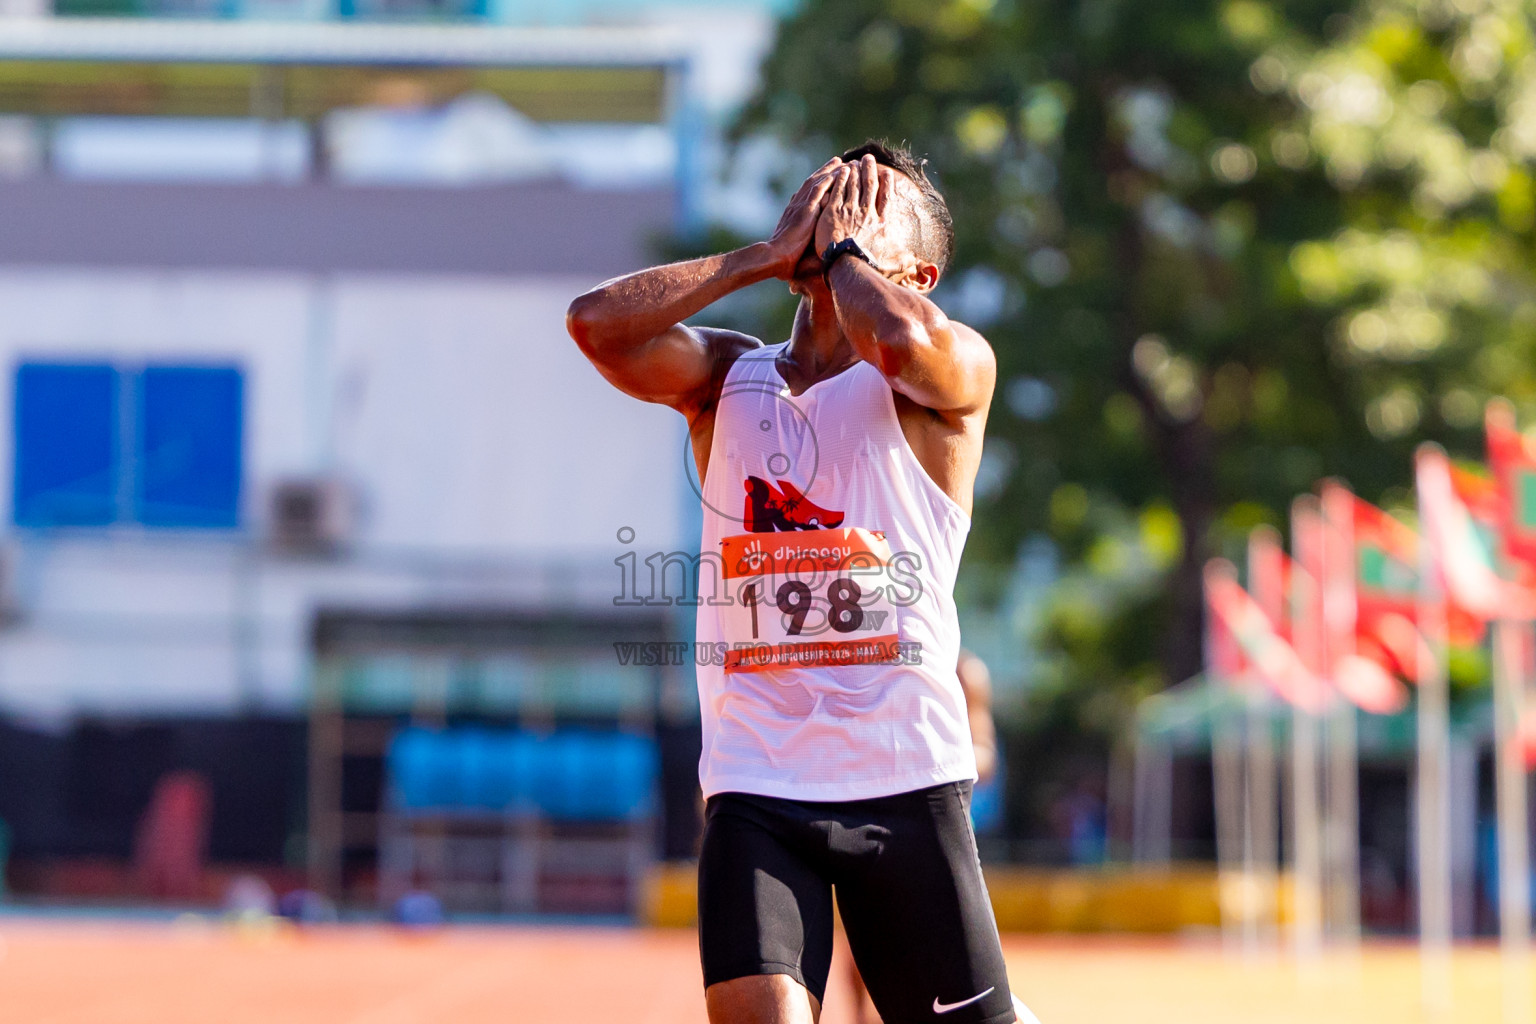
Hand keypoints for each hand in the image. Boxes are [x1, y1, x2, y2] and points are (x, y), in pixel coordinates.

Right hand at [765, 158, 844, 278]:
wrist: (775, 257)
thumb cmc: (784, 259)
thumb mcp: (798, 247)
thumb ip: (806, 242)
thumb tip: (819, 250)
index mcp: (795, 213)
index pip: (808, 193)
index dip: (818, 183)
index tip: (827, 175)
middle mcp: (797, 205)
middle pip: (813, 182)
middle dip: (825, 171)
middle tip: (838, 161)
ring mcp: (801, 206)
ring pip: (817, 182)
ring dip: (829, 170)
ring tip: (841, 161)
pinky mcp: (805, 209)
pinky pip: (818, 189)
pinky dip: (828, 179)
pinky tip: (838, 171)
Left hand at [814, 155, 902, 269]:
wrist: (847, 265)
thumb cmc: (869, 266)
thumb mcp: (892, 263)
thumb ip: (905, 260)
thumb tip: (921, 265)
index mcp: (880, 222)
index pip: (885, 198)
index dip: (886, 184)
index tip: (886, 173)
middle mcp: (867, 212)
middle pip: (868, 185)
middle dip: (869, 169)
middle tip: (868, 158)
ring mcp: (849, 210)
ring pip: (853, 184)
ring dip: (854, 171)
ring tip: (854, 161)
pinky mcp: (833, 212)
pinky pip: (838, 190)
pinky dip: (840, 179)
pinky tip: (841, 171)